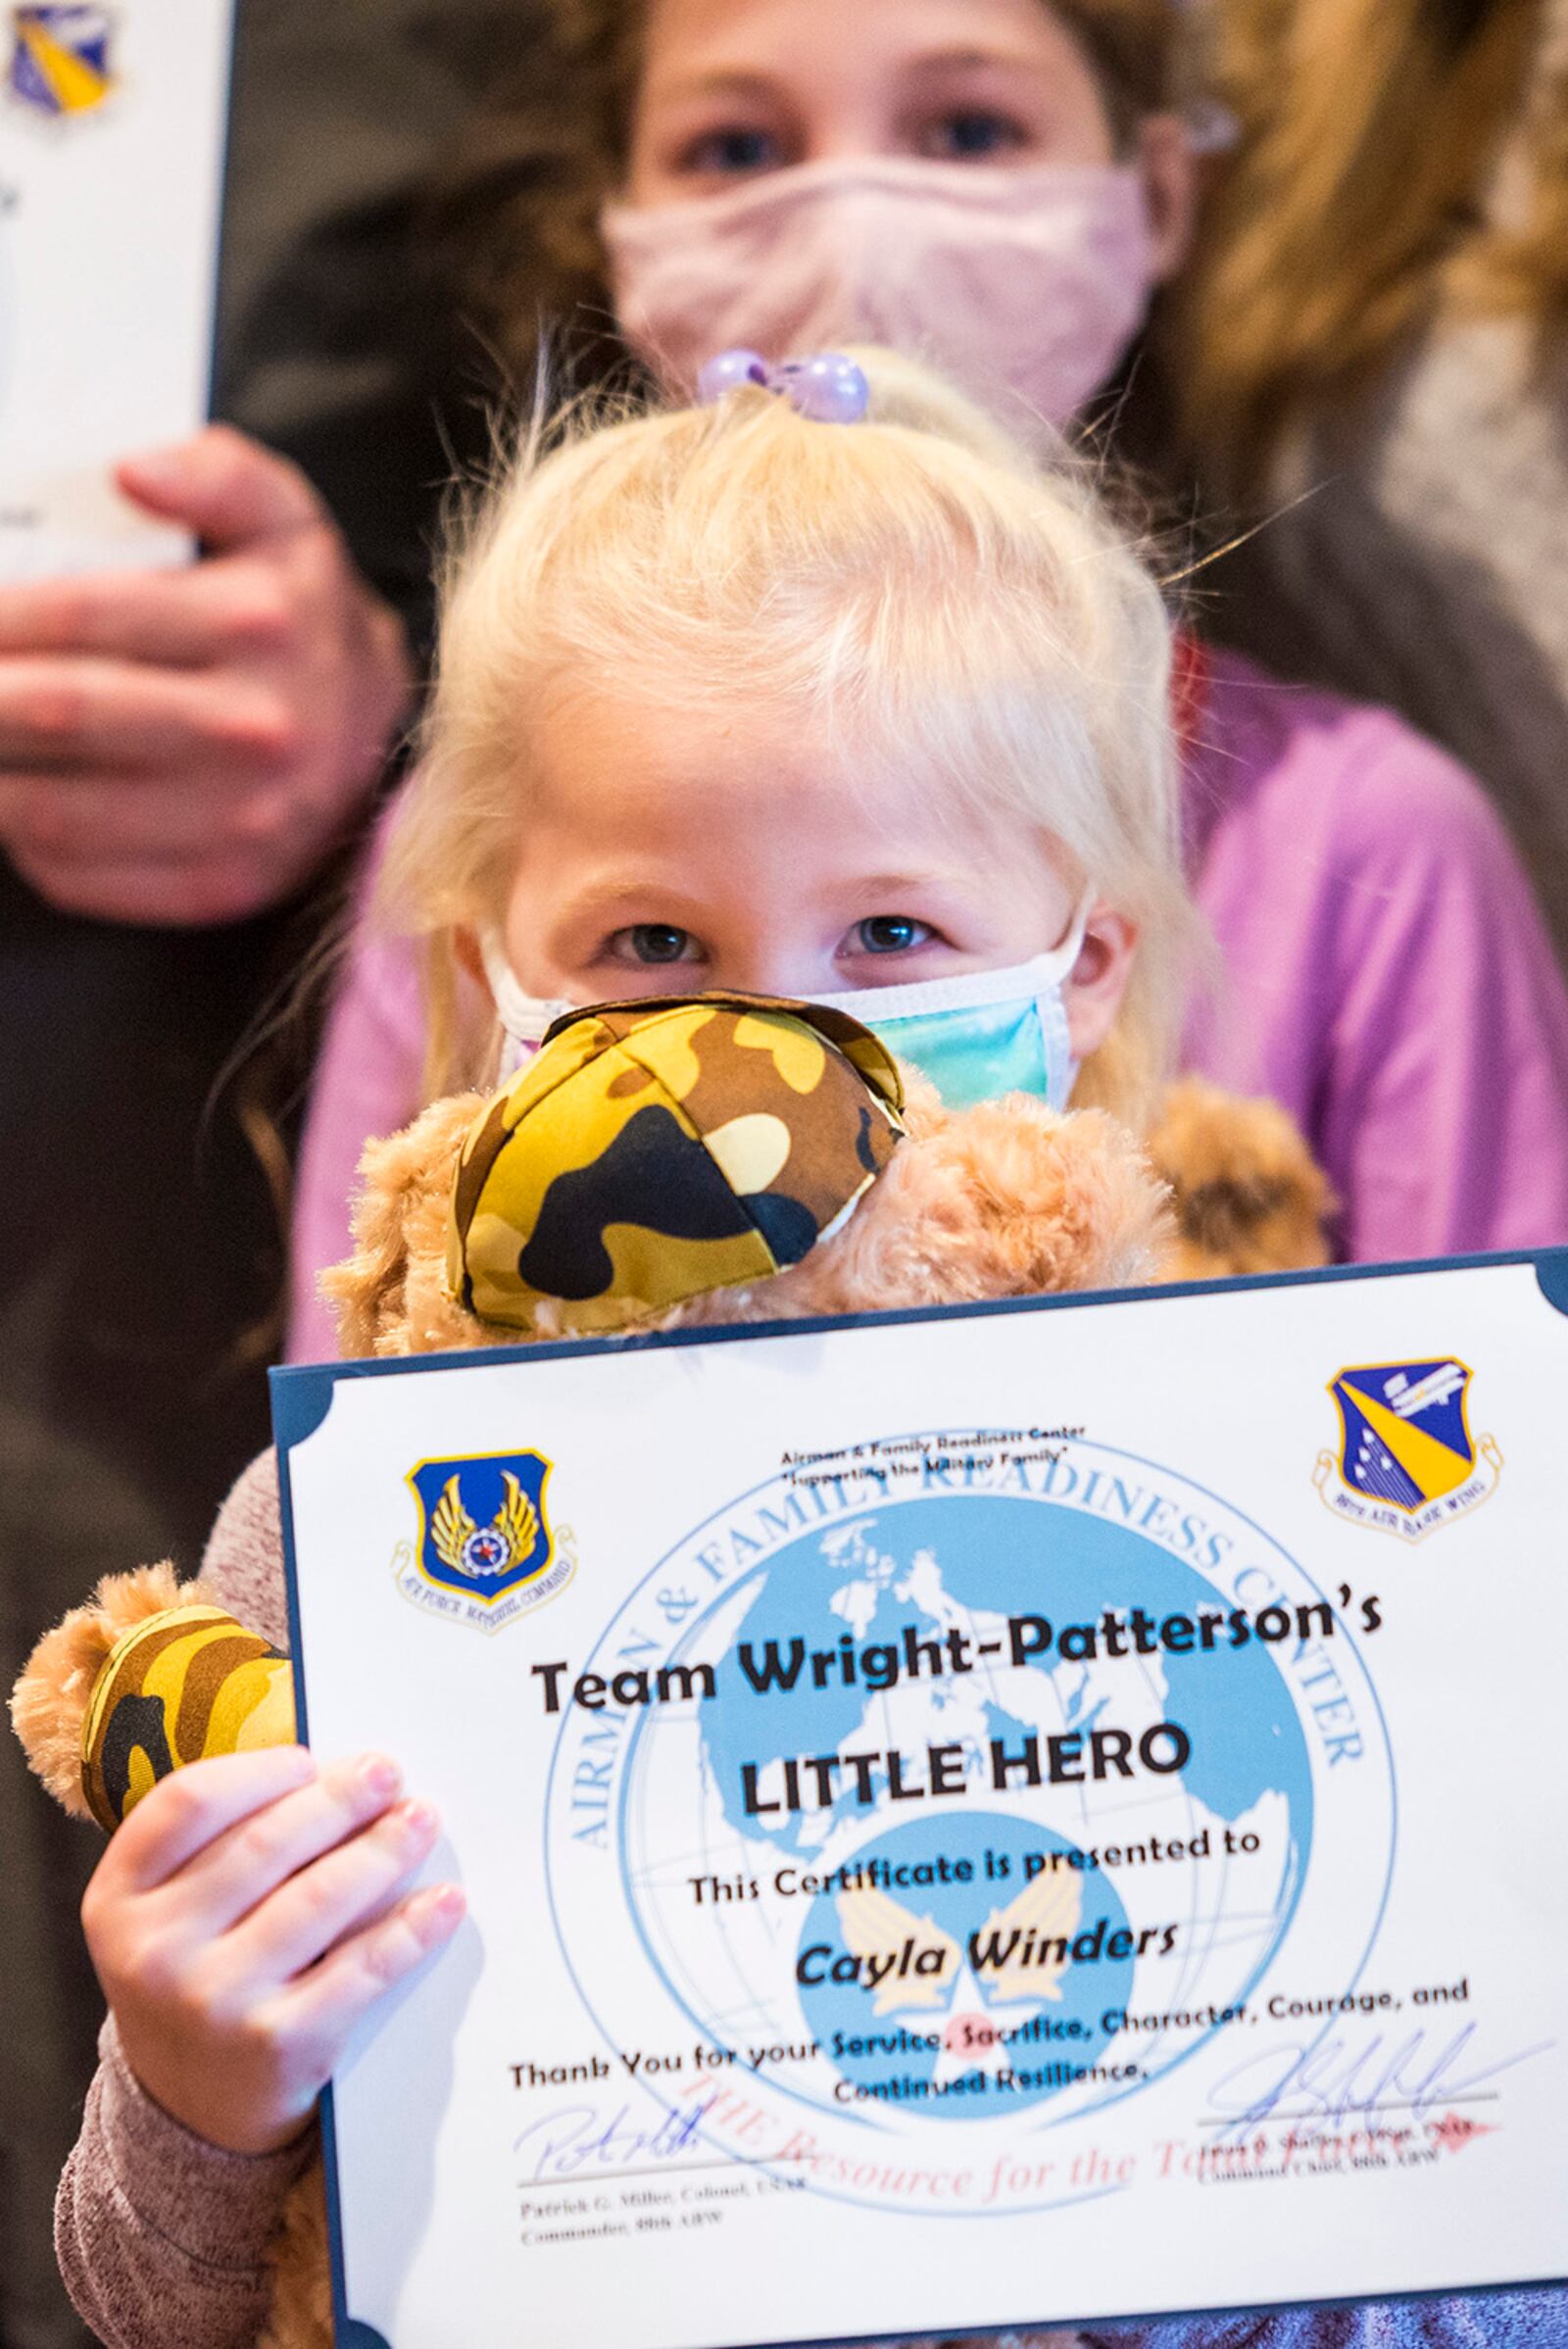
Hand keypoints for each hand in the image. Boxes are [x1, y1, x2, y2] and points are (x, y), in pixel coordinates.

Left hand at [0, 427, 414, 923]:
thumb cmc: (298, 617)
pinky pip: (84, 878)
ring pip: (56, 813)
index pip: (82, 615)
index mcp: (260, 623)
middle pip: (62, 714)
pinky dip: (23, 844)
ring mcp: (243, 821)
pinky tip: (14, 802)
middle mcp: (257, 728)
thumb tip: (131, 470)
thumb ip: (216, 471)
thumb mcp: (281, 518)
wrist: (376, 736)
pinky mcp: (223, 885)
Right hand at [81, 1745, 464, 2153]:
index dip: (255, 1771)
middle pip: (264, 1845)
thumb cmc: (195, 1974)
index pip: (187, 1803)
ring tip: (420, 1819)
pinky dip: (412, 1927)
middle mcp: (154, 1951)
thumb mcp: (169, 1911)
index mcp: (117, 1899)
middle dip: (338, 1799)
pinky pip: (362, 1967)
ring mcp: (215, 2002)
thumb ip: (219, 1845)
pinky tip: (444, 1901)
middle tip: (387, 1772)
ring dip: (384, 1849)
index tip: (308, 1760)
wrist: (190, 2111)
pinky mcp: (280, 2044)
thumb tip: (333, 1773)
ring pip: (320, 1897)